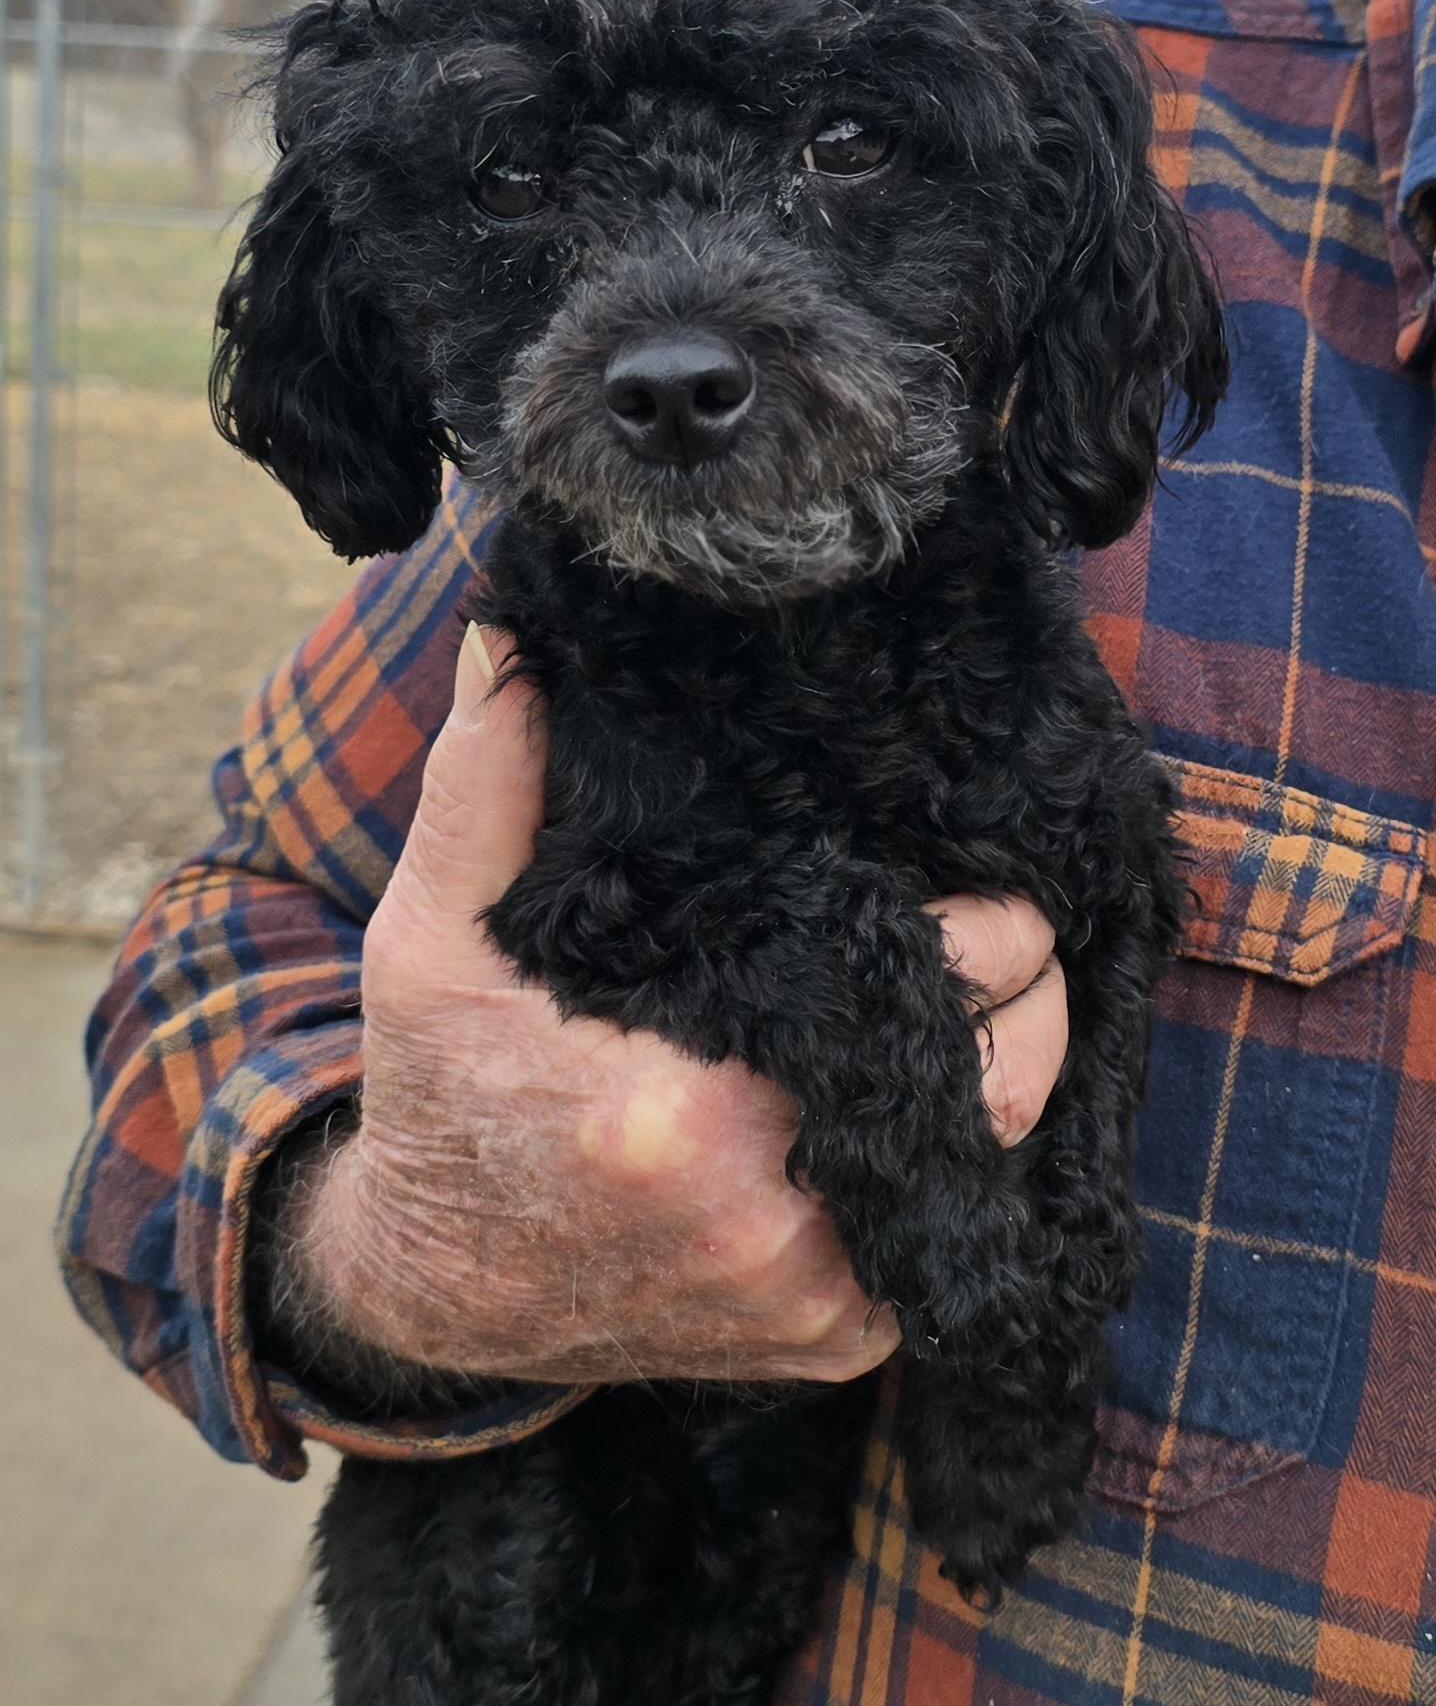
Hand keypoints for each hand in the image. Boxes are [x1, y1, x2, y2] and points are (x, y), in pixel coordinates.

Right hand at [286, 625, 1068, 1387]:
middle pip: (1002, 1088)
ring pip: (994, 1171)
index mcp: (689, 1112)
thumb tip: (506, 637)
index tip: (988, 886)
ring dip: (1003, 1082)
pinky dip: (956, 1171)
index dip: (991, 924)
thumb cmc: (445, 1092)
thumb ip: (482, 787)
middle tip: (1007, 937)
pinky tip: (926, 1105)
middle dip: (1024, 1000)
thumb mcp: (432, 936)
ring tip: (983, 1003)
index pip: (937, 991)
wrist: (432, 1284)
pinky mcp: (822, 1346)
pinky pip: (948, 1244)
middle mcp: (767, 1225)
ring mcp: (807, 1301)